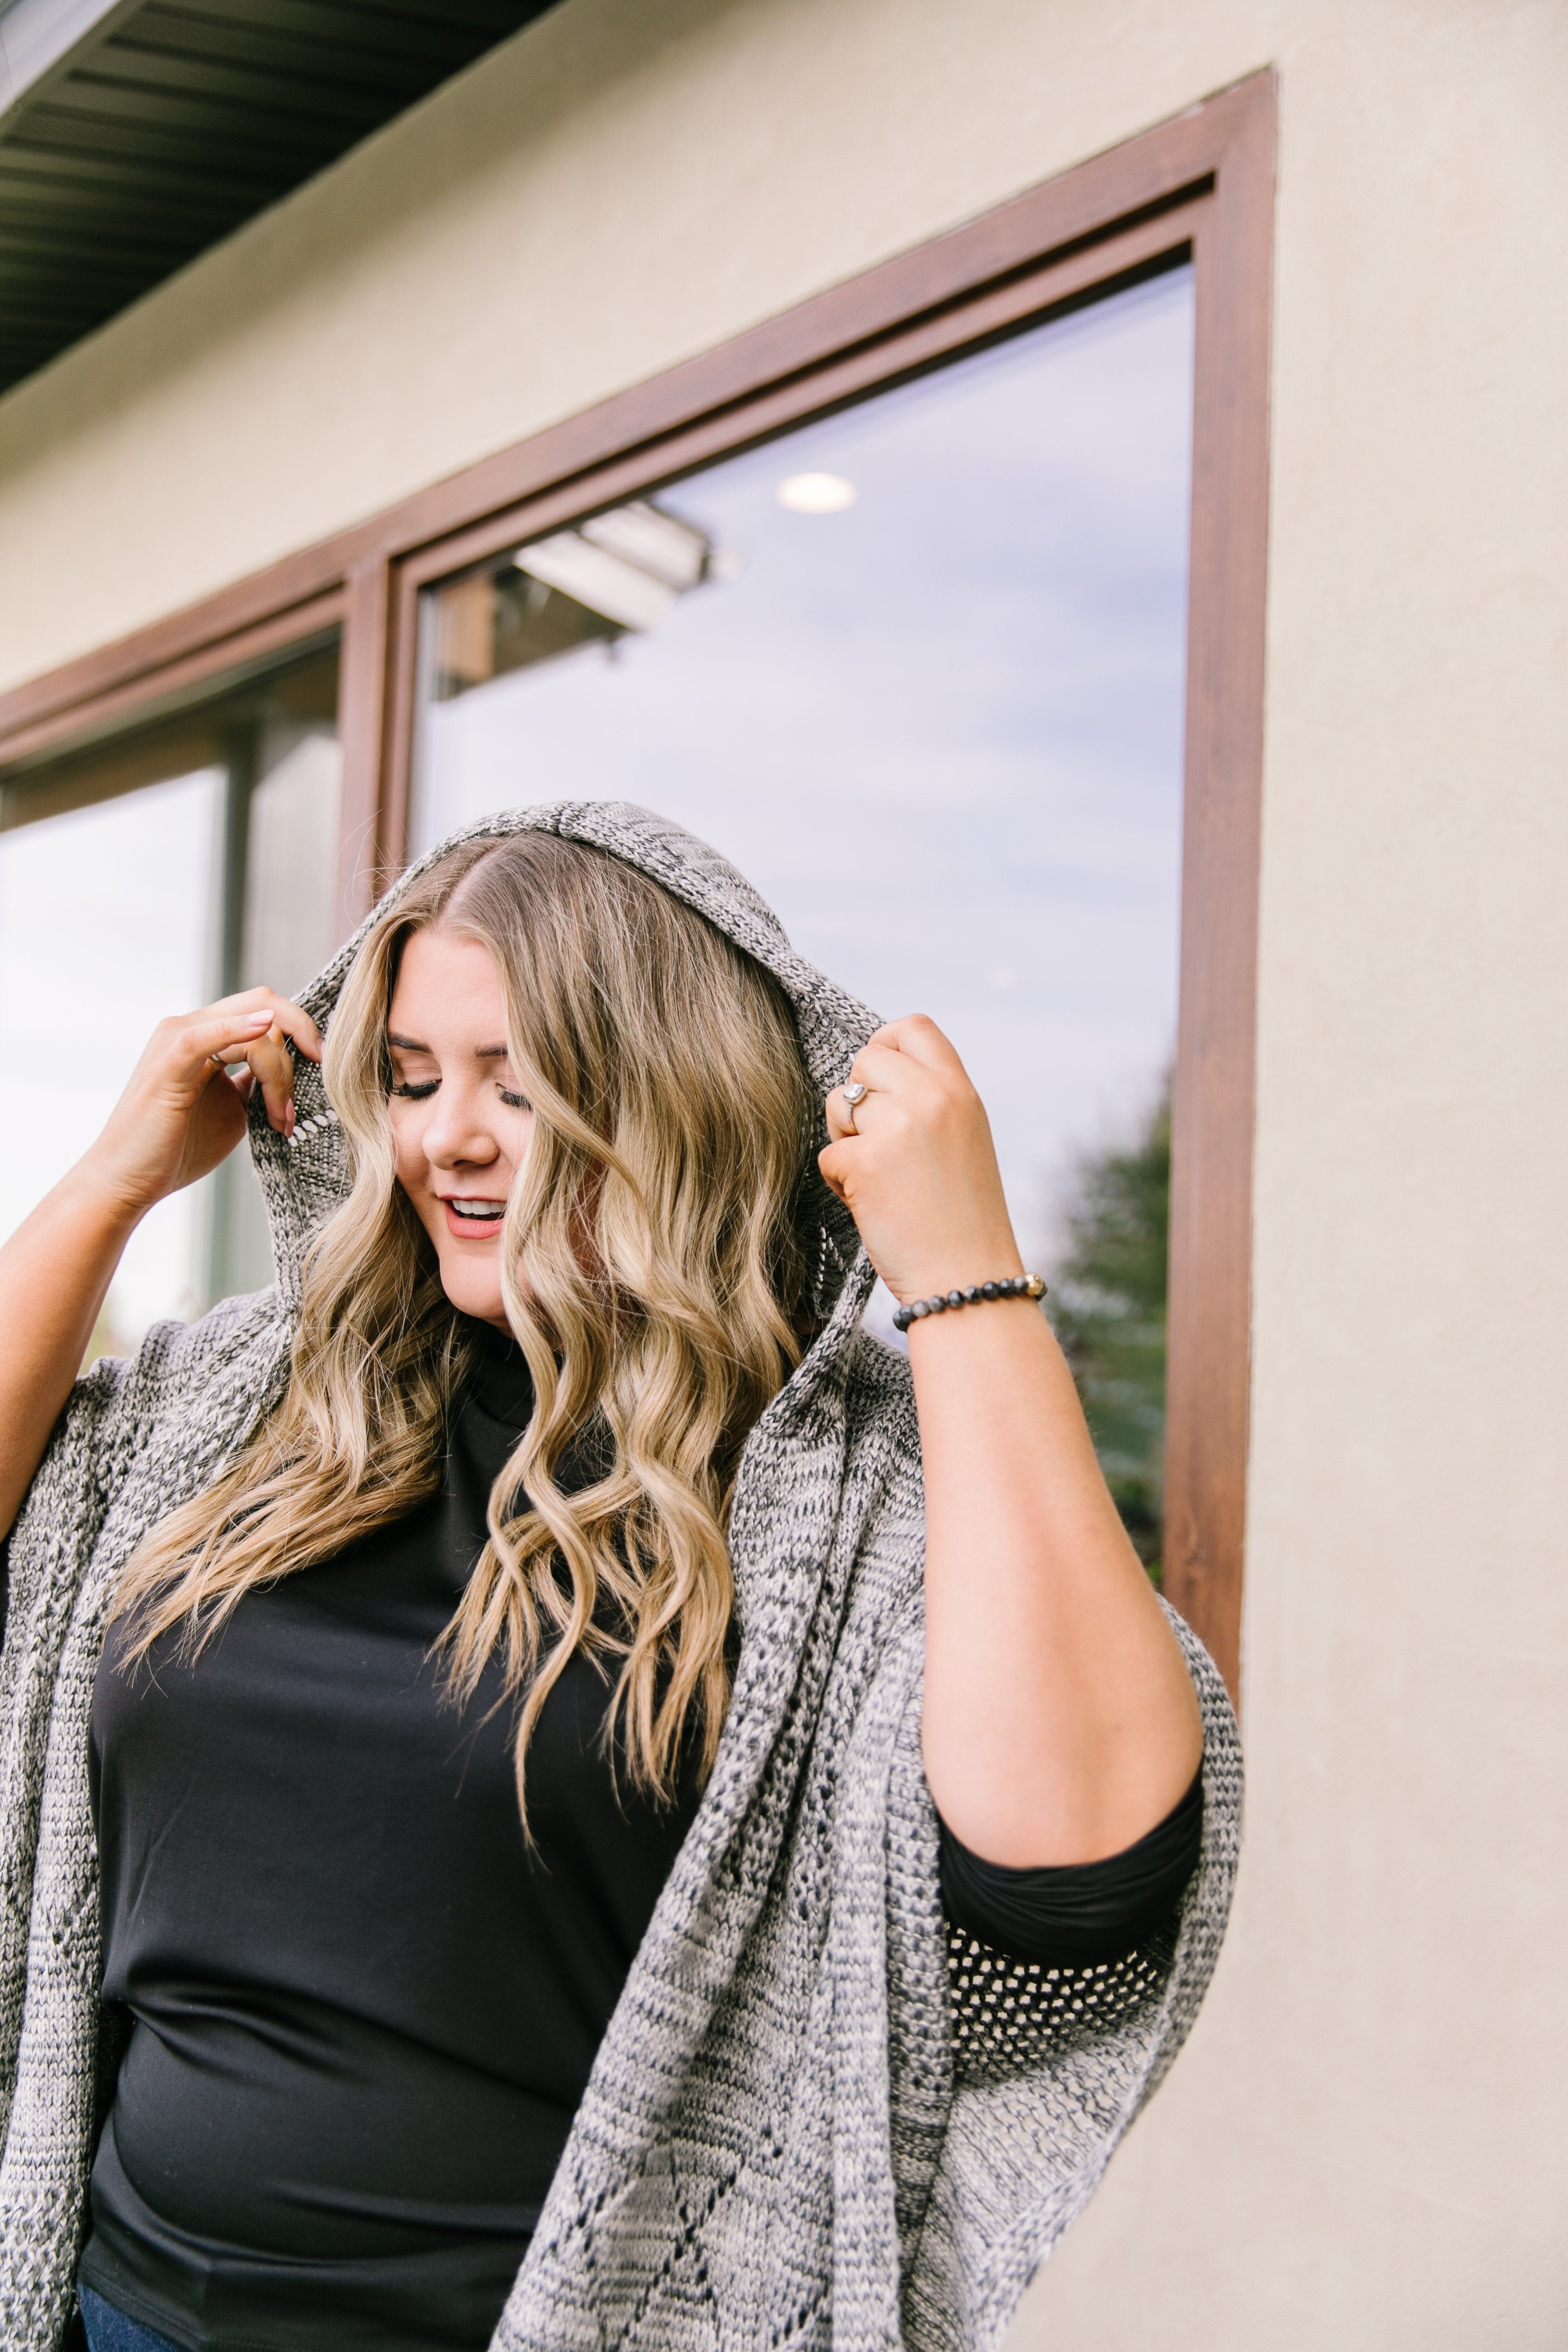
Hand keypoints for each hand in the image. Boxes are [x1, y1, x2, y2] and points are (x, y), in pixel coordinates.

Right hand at [79, 987, 322, 1223]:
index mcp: (209, 1036)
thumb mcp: (235, 1109)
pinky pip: (207, 1034)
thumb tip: (298, 1071)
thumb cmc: (178, 1148)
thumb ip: (259, 1083)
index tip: (324, 1070)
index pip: (267, 1012)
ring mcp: (177, 1039)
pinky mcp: (168, 1061)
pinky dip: (239, 1029)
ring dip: (280, 1074)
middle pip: (265, 1006)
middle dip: (301, 1042)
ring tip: (281, 1118)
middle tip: (314, 1085)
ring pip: (254, 1030)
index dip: (302, 1034)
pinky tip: (264, 1031)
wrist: (129, 1181)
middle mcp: (191, 1027)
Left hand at [819, 1015, 1022, 1303]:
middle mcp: (931, 1099)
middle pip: (865, 1060)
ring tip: (879, 1176)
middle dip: (859, 1099)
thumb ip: (931, 1102)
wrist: (968, 1279)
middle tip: (878, 1143)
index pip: (912, 1028)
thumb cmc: (963, 1220)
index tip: (883, 1083)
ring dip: (846, 1138)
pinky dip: (841, 1182)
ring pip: (838, 1102)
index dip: (886, 1046)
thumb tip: (874, 1079)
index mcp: (961, 1092)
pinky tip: (874, 1205)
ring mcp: (897, 1128)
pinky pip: (828, 1154)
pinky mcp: (864, 1163)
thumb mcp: (965, 1140)